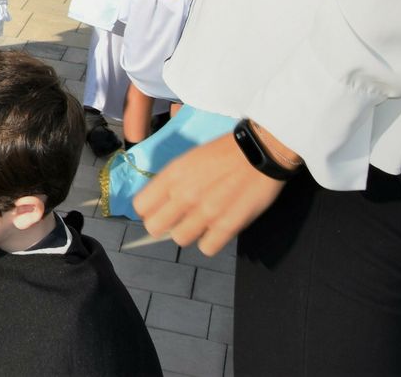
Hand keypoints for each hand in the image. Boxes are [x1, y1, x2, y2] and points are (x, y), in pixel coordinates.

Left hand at [133, 126, 293, 255]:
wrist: (259, 151)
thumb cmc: (225, 152)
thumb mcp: (190, 159)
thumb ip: (174, 181)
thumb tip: (162, 203)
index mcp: (173, 174)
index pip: (141, 206)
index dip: (150, 210)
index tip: (161, 209)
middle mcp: (184, 194)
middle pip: (154, 227)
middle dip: (164, 225)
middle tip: (179, 219)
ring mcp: (204, 212)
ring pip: (180, 239)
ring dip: (190, 233)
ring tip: (202, 222)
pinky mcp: (226, 226)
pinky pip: (207, 248)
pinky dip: (212, 242)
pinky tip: (218, 229)